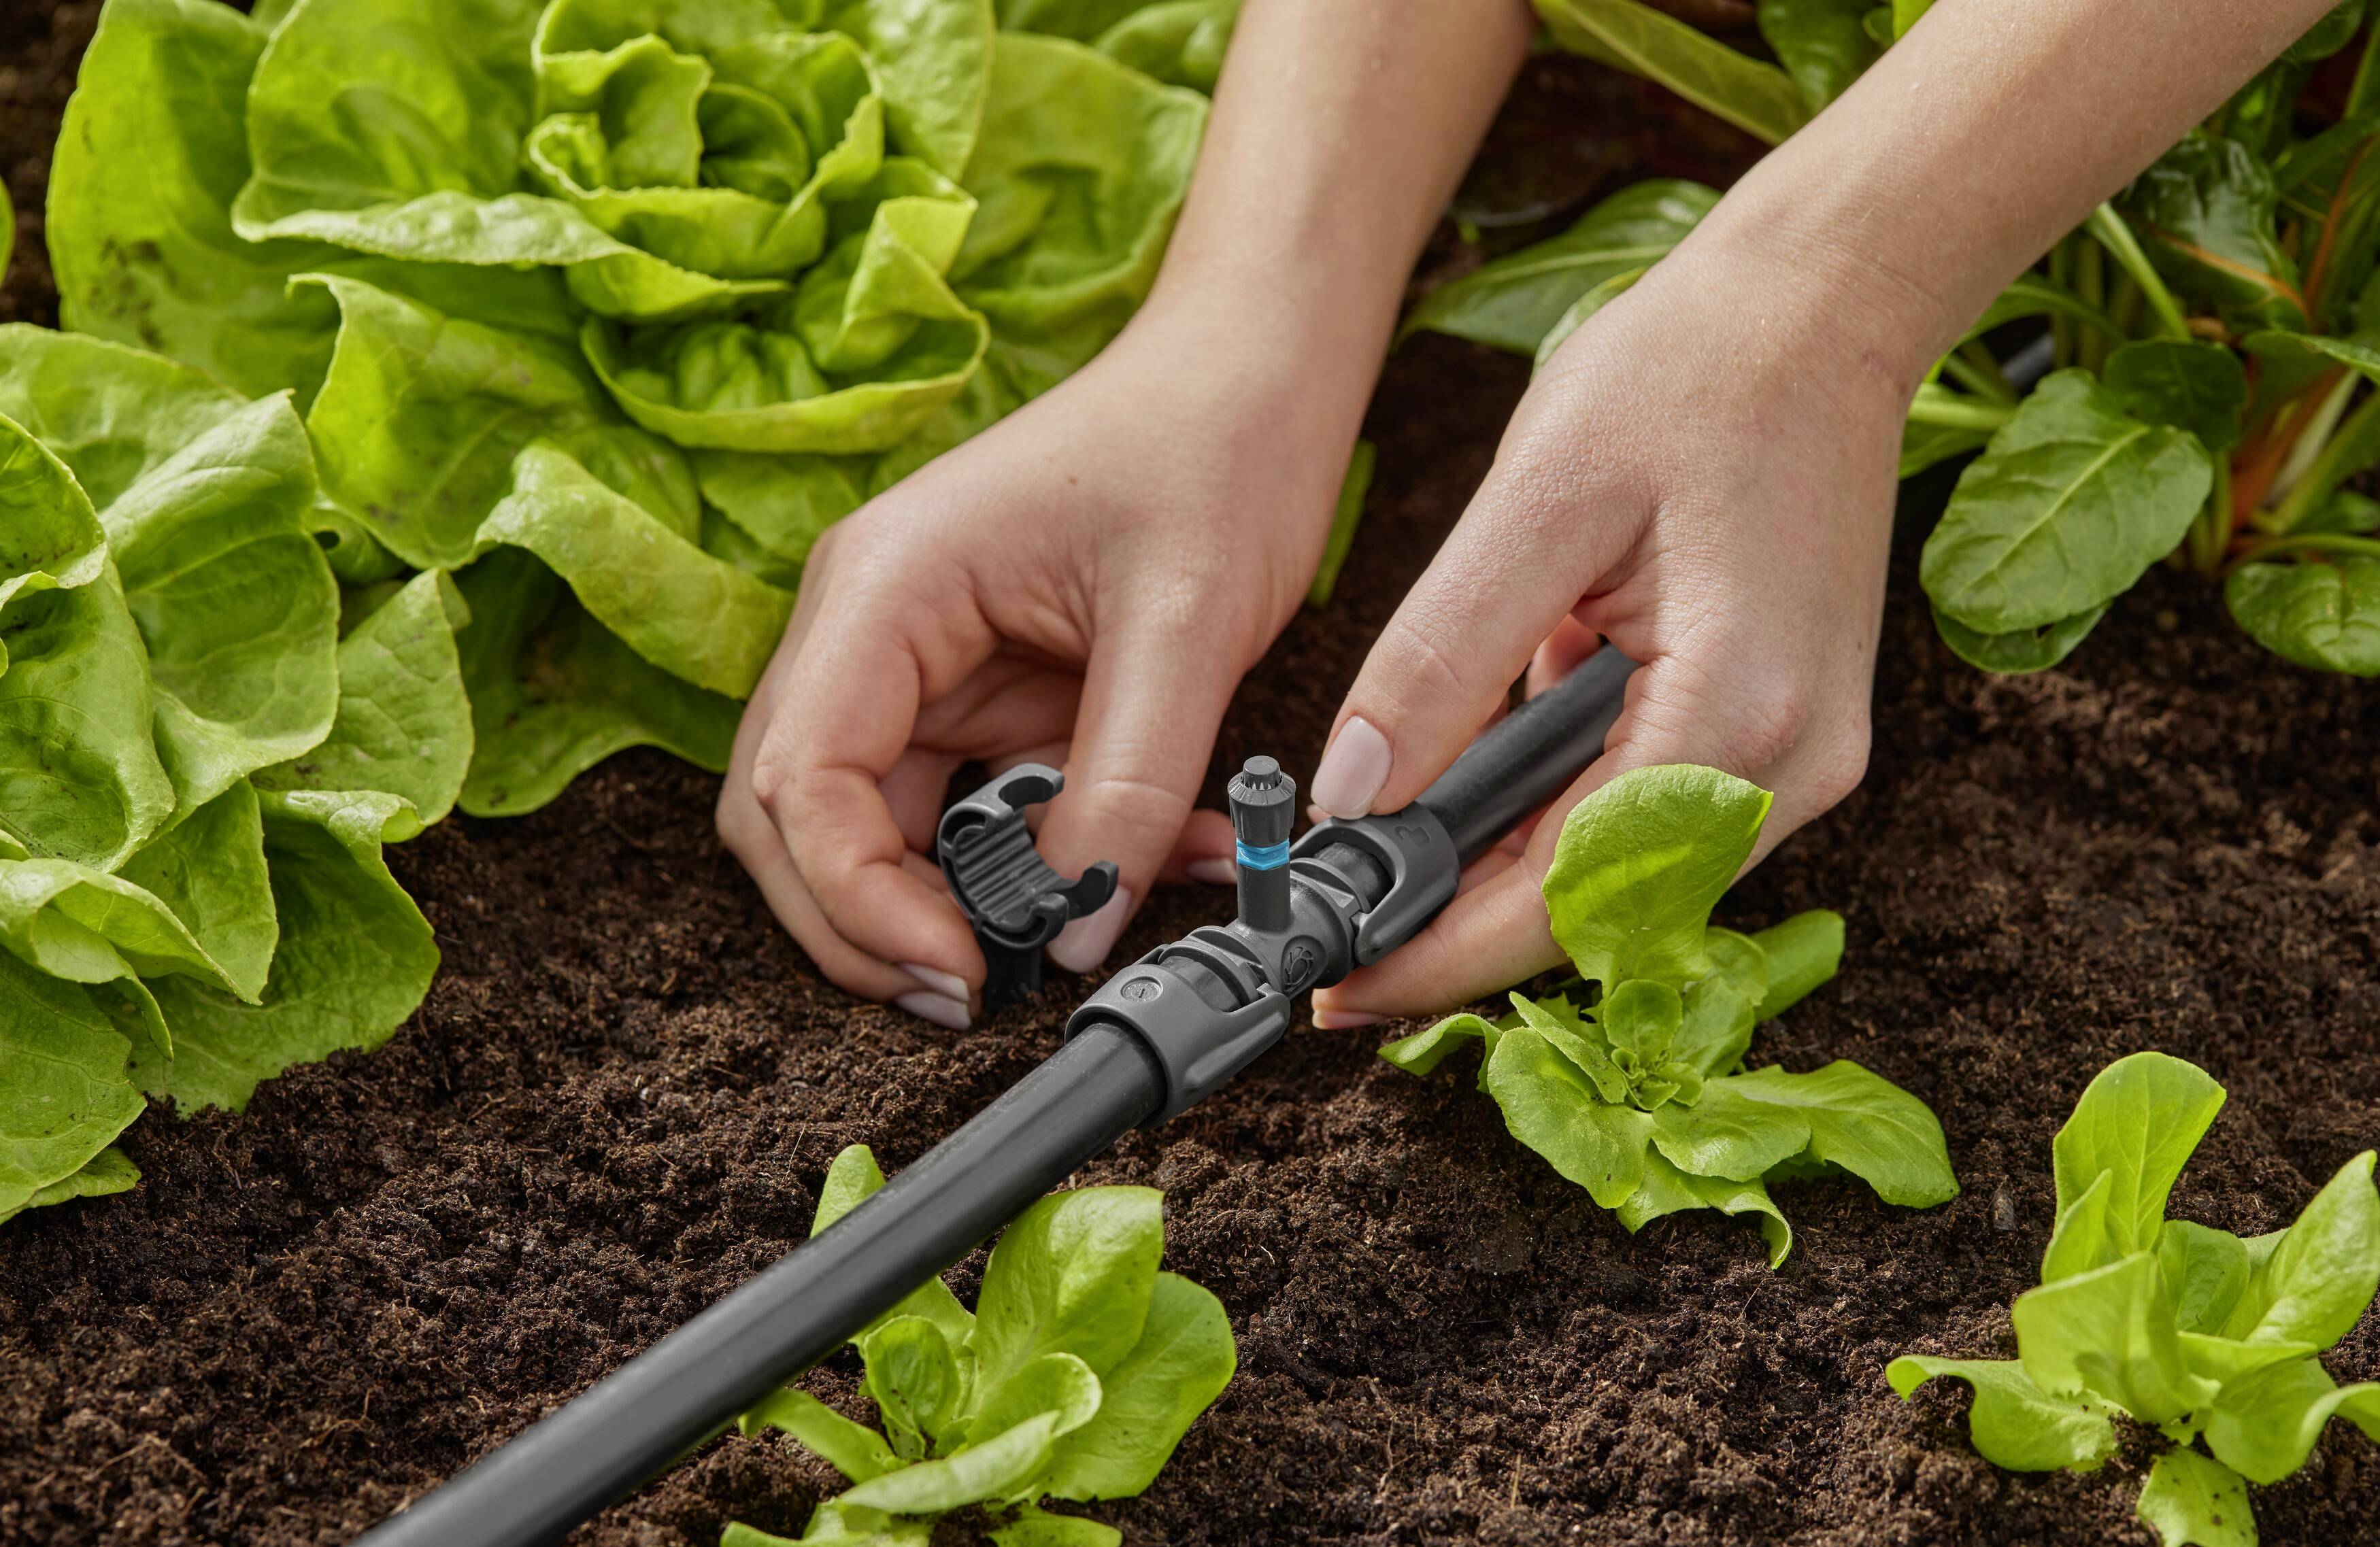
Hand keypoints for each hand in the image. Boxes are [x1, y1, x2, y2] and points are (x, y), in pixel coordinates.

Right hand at [717, 306, 1355, 1027]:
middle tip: (978, 996)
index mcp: (883, 589)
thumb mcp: (1186, 627)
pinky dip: (1025, 869)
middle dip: (869, 927)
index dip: (857, 902)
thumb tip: (1076, 937)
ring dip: (954, 908)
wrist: (1251, 375)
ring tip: (1065, 947)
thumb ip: (1126, 789)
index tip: (961, 976)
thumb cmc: (1211, 452)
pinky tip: (1119, 881)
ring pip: (874, 833)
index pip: (800, 782)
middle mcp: (867, 630)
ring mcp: (912, 665)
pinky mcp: (972, 694)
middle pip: (795, 823)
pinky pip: (967, 812)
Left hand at [1307, 230, 1917, 1027]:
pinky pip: (1661, 833)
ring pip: (1635, 890)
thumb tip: (1351, 801)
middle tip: (1338, 955)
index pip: (1566, 895)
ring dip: (1511, 900)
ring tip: (1388, 898)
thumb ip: (1437, 662)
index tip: (1338, 991)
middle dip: (1466, 944)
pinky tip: (1478, 828)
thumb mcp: (1532, 502)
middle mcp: (1795, 765)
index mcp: (1736, 707)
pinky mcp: (1793, 740)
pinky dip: (1564, 843)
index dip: (1442, 960)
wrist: (1820, 311)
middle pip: (1606, 918)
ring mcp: (1809, 761)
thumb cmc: (1684, 374)